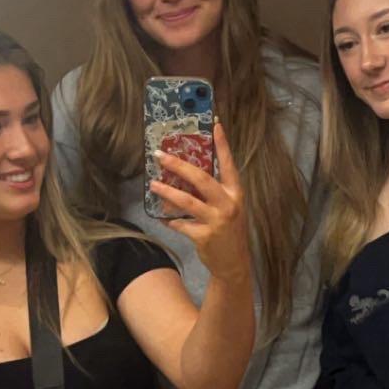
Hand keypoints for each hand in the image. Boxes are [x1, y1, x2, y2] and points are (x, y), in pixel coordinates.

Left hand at [147, 121, 250, 283]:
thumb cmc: (229, 232)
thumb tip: (185, 178)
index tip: (216, 124)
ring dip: (167, 192)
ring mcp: (216, 221)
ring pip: (187, 201)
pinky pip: (181, 224)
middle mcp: (228, 205)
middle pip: (201, 179)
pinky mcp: (204, 236)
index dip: (223, 145)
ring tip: (153, 185)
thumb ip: (211, 194)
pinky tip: (164, 218)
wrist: (234, 264)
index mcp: (235, 194)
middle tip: (161, 156)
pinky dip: (171, 220)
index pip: (229, 165)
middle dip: (179, 166)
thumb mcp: (228, 209)